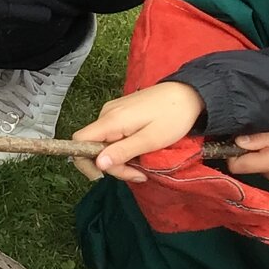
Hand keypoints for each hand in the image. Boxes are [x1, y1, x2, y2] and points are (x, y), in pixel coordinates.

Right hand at [72, 82, 204, 182]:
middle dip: (113, 165)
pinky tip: (141, 152)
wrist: (189, 93)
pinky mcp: (121, 112)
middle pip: (93, 146)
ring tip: (144, 166)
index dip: (85, 161)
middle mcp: (106, 114)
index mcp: (111, 120)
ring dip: (120, 159)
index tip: (105, 175)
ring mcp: (113, 112)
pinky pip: (113, 135)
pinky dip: (124, 148)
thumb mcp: (151, 140)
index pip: (79, 141)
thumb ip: (123, 152)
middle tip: (139, 175)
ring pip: (104, 142)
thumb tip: (98, 164)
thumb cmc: (173, 117)